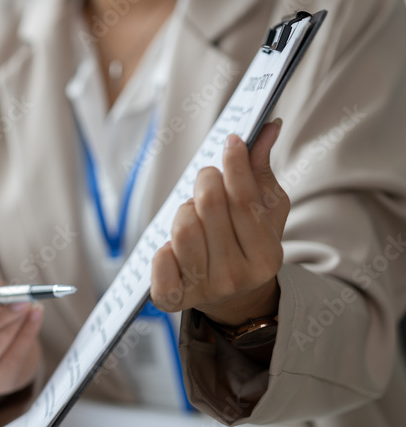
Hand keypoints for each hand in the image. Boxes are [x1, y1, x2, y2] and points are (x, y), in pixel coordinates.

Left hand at [152, 119, 288, 325]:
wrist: (232, 298)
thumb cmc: (247, 243)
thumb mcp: (264, 211)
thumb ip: (262, 171)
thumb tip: (267, 127)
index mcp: (267, 256)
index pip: (245, 200)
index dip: (235, 165)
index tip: (230, 141)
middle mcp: (237, 277)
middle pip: (210, 207)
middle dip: (205, 181)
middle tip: (207, 178)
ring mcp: (204, 291)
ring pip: (183, 228)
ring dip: (184, 210)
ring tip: (193, 214)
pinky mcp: (171, 299)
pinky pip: (159, 258)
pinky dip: (163, 246)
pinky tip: (175, 247)